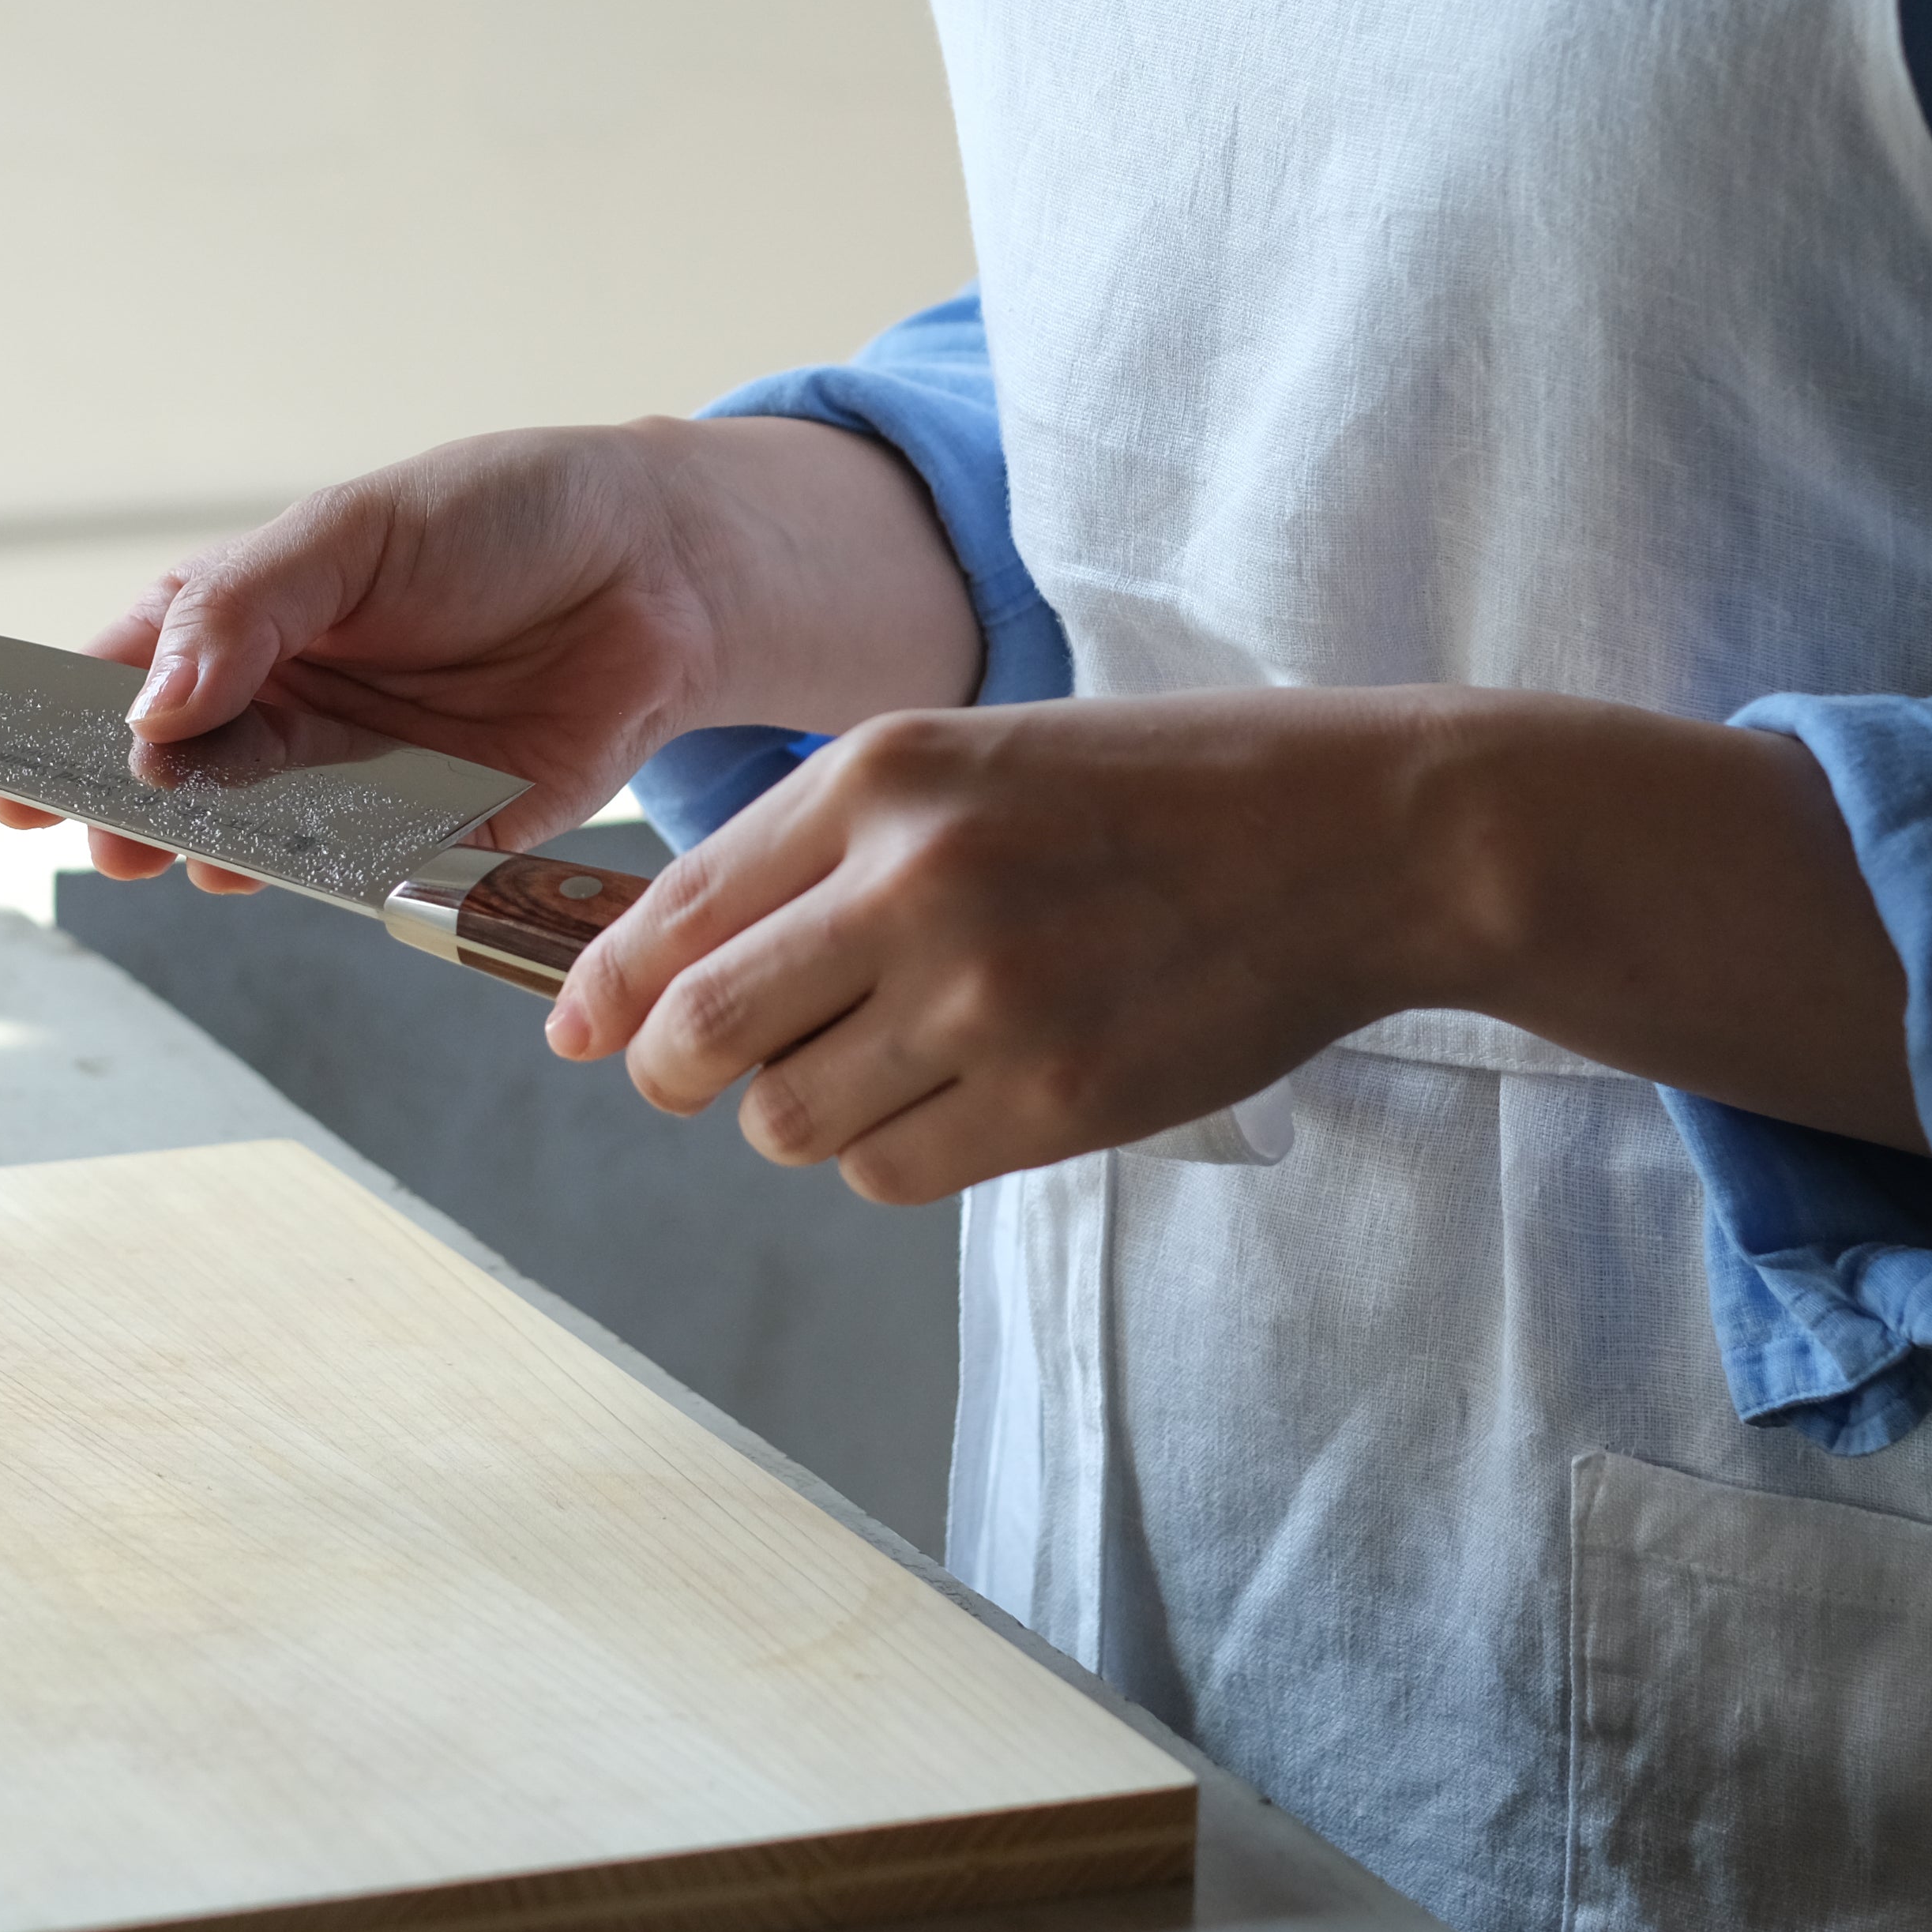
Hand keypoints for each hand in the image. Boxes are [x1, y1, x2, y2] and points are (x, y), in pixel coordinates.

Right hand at [0, 416, 980, 887]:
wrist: (658, 567)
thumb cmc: (499, 518)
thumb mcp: (357, 530)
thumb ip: (248, 611)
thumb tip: (152, 704)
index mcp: (239, 627)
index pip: (119, 684)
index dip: (54, 731)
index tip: (4, 777)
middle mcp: (279, 715)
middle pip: (173, 781)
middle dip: (127, 812)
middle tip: (101, 832)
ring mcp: (350, 783)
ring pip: (254, 840)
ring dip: (216, 855)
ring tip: (184, 856)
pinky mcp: (435, 839)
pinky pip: (366, 877)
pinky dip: (329, 883)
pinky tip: (297, 876)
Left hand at [549, 688, 1922, 1197]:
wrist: (1352, 835)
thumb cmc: (1145, 791)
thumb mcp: (969, 759)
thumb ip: (814, 849)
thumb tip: (653, 971)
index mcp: (878, 775)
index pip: (671, 913)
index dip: (602, 991)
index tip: (579, 1031)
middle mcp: (912, 884)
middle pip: (699, 1039)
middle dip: (676, 1072)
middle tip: (703, 1076)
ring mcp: (986, 1001)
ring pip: (787, 1123)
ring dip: (805, 1111)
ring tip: (889, 1058)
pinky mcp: (1054, 1102)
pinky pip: (890, 1173)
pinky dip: (895, 1152)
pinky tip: (962, 1093)